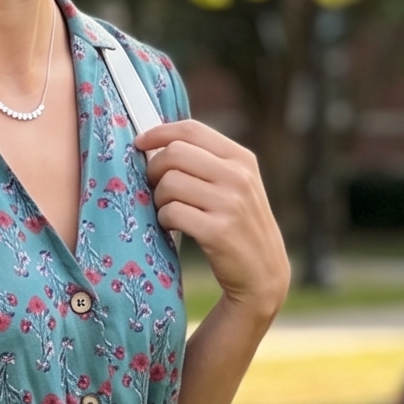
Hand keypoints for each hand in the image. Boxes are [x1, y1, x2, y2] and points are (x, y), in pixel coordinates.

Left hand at [135, 118, 289, 321]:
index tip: (140, 143)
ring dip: (158, 198)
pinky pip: (171, 213)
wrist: (262, 273)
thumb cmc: (239, 225)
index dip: (159, 133)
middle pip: (175, 153)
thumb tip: (158, 143)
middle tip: (153, 186)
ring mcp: (230, 204)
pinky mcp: (218, 232)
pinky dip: (163, 219)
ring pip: (169, 183)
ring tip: (167, 210)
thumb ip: (208, 162)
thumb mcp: (237, 185)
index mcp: (242, 159)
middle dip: (153, 169)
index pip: (192, 130)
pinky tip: (172, 226)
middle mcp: (239, 177)